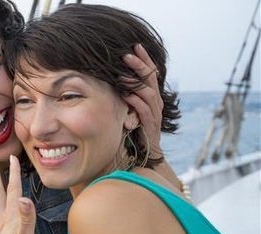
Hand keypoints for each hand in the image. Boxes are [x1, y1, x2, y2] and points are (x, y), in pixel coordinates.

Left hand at [122, 43, 164, 158]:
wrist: (147, 152)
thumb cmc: (135, 127)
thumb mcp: (130, 106)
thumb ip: (127, 93)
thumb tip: (113, 76)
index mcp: (152, 95)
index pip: (150, 72)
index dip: (144, 59)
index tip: (136, 45)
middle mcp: (156, 101)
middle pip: (150, 79)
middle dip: (139, 65)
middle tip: (127, 54)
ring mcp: (155, 113)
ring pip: (148, 93)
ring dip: (135, 82)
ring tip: (122, 74)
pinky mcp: (150, 125)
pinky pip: (145, 111)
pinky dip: (136, 102)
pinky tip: (126, 95)